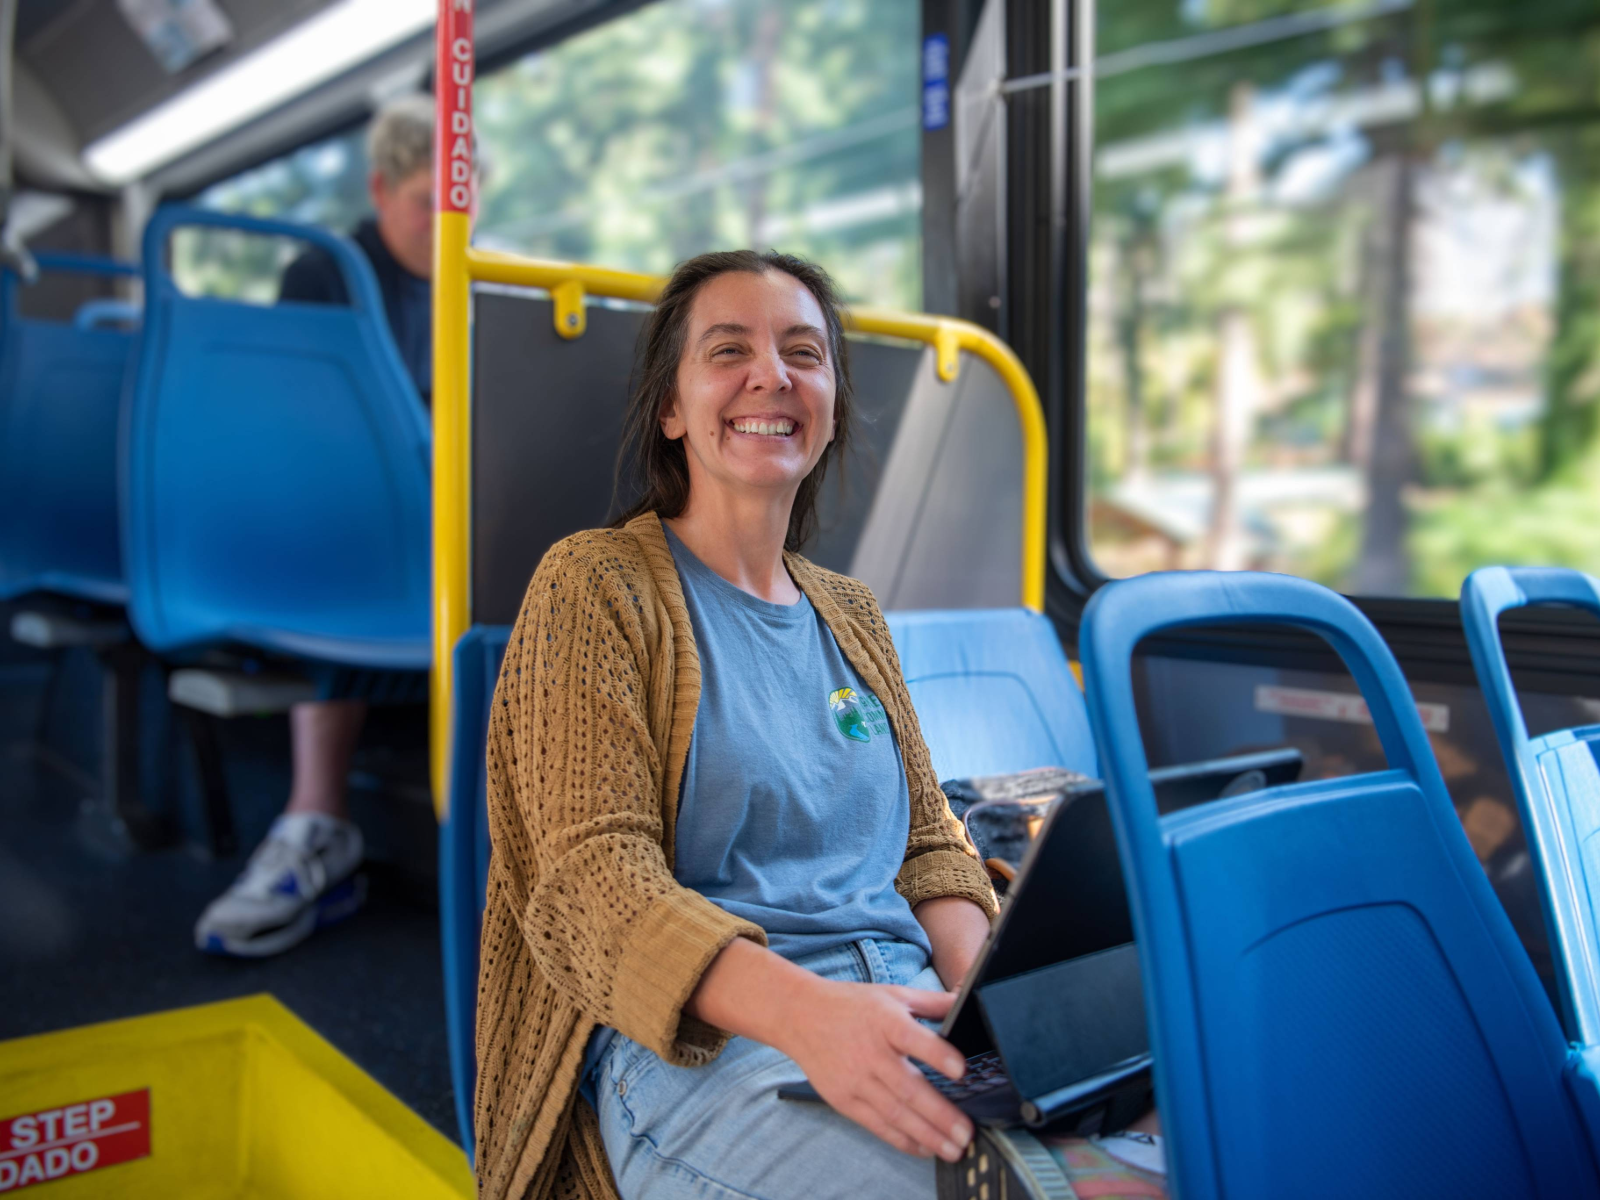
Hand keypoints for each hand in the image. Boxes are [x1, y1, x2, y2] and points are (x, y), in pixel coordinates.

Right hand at [775, 977, 973, 1161]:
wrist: (801, 1017)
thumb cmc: (852, 1005)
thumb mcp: (893, 994)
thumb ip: (933, 1002)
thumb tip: (968, 1002)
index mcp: (885, 1021)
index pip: (914, 1039)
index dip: (939, 1055)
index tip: (962, 1071)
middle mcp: (871, 1053)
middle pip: (908, 1088)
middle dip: (940, 1114)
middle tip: (966, 1133)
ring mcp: (855, 1080)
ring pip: (895, 1113)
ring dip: (927, 1135)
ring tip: (953, 1149)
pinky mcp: (844, 1100)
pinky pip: (877, 1125)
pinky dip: (902, 1140)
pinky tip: (924, 1148)